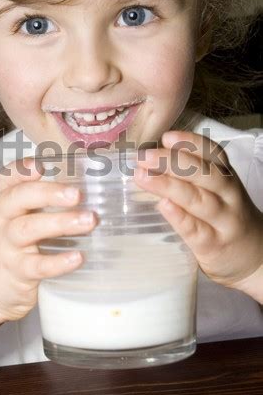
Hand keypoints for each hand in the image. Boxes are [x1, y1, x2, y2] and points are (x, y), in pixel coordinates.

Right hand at [0, 157, 95, 320]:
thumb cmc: (14, 248)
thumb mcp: (21, 220)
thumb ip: (45, 203)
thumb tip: (94, 189)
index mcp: (6, 202)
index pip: (7, 178)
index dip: (22, 169)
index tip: (41, 165)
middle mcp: (3, 219)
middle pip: (18, 197)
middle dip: (48, 193)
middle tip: (77, 194)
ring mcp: (7, 246)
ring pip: (29, 229)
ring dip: (60, 223)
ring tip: (89, 221)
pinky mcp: (16, 272)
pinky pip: (37, 265)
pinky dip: (58, 262)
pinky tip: (77, 257)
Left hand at [134, 131, 262, 298]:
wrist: (255, 256)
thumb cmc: (225, 218)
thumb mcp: (217, 192)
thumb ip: (190, 177)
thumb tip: (149, 161)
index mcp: (226, 177)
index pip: (212, 154)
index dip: (190, 143)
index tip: (166, 137)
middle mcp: (228, 196)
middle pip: (204, 174)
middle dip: (172, 162)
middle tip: (144, 157)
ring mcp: (223, 221)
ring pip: (199, 200)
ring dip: (169, 186)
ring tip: (143, 177)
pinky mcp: (214, 245)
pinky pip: (196, 230)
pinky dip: (180, 217)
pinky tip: (163, 206)